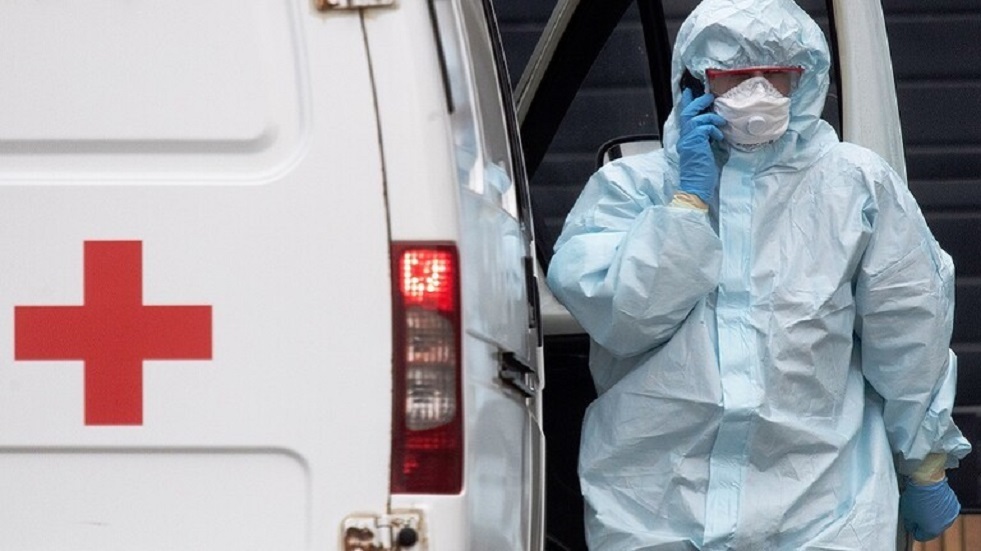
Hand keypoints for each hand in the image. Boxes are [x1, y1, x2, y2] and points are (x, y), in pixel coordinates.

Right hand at [676, 88, 725, 202]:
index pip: (685, 116)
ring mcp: (688, 140)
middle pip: (687, 111)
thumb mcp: (704, 151)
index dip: (687, 103)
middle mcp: (684, 137)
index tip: (690, 92)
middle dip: (698, 101)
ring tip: (720, 121)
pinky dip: (714, 129)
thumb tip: (714, 128)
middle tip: (708, 96)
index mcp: (686, 138)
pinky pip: (704, 127)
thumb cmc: (701, 172)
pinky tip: (719, 137)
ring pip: (695, 117)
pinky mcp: (695, 143)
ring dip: (710, 116)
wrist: (696, 186)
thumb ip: (705, 138)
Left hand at [900, 478, 960, 540]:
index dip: (913, 528)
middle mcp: (944, 526)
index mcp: (932, 531)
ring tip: (924, 502)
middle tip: (915, 509)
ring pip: (939, 518)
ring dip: (932, 513)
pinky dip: (939, 506)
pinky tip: (933, 498)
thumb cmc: (916, 497)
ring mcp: (951, 516)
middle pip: (931, 528)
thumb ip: (910, 524)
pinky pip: (945, 509)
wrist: (928, 481)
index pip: (920, 536)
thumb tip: (912, 526)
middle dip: (923, 521)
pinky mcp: (955, 505)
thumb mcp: (906, 513)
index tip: (909, 519)